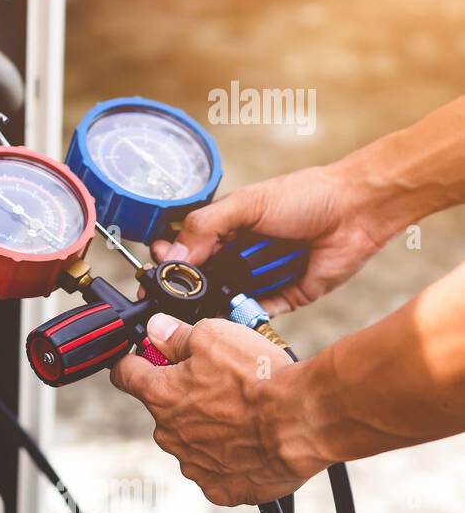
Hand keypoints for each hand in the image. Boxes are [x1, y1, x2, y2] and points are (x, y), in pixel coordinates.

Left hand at [111, 313, 332, 505]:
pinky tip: (253, 443)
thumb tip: (156, 329)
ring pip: (192, 441)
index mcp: (160, 395)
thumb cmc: (260, 377)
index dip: (135, 362)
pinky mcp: (221, 489)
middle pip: (164, 409)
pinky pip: (217, 471)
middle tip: (221, 384)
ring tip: (245, 415)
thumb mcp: (213, 335)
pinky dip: (231, 459)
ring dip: (209, 428)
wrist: (304, 420)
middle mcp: (169, 433)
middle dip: (185, 396)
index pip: (125, 375)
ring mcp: (194, 465)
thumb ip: (176, 334)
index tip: (146, 358)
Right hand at [150, 165, 387, 314]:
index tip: (154, 275)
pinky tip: (230, 316)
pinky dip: (242, 316)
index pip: (185, 249)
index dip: (168, 263)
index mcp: (225, 229)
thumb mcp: (246, 203)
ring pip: (224, 300)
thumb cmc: (305, 196)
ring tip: (198, 308)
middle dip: (186, 290)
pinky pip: (255, 313)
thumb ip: (206, 226)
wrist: (357, 210)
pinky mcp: (283, 297)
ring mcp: (259, 278)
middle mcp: (239, 255)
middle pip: (201, 280)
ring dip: (212, 305)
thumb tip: (172, 254)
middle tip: (170, 297)